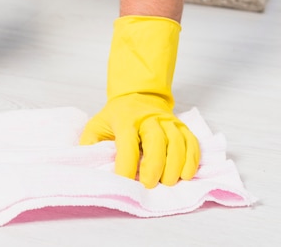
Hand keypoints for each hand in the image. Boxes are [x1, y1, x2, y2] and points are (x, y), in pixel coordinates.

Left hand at [80, 93, 198, 187]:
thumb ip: (90, 144)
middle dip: (154, 166)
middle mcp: (148, 118)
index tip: (124, 182)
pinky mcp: (181, 125)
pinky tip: (185, 174)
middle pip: (156, 142)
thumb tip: (89, 164)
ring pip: (177, 142)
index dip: (126, 165)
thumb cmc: (116, 116)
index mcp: (125, 119)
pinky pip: (191, 142)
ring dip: (175, 165)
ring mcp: (167, 121)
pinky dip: (191, 159)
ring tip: (167, 182)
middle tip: (149, 185)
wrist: (138, 94)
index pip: (127, 144)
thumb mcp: (96, 125)